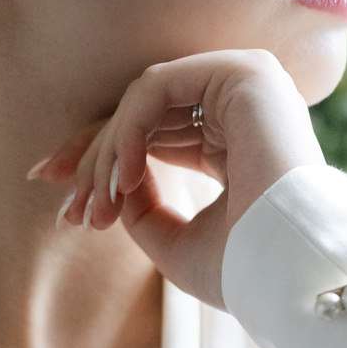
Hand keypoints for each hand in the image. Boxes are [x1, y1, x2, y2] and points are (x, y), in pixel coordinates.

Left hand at [27, 49, 326, 312]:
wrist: (286, 274)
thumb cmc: (240, 269)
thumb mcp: (173, 242)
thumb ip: (140, 207)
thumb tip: (113, 182)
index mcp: (232, 141)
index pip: (153, 134)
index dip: (101, 161)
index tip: (61, 199)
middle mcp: (241, 106)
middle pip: (141, 115)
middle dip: (93, 161)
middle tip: (68, 210)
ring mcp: (245, 83)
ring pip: (142, 102)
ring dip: (107, 156)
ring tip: (98, 209)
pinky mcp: (243, 74)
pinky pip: (156, 89)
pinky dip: (128, 132)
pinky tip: (124, 179)